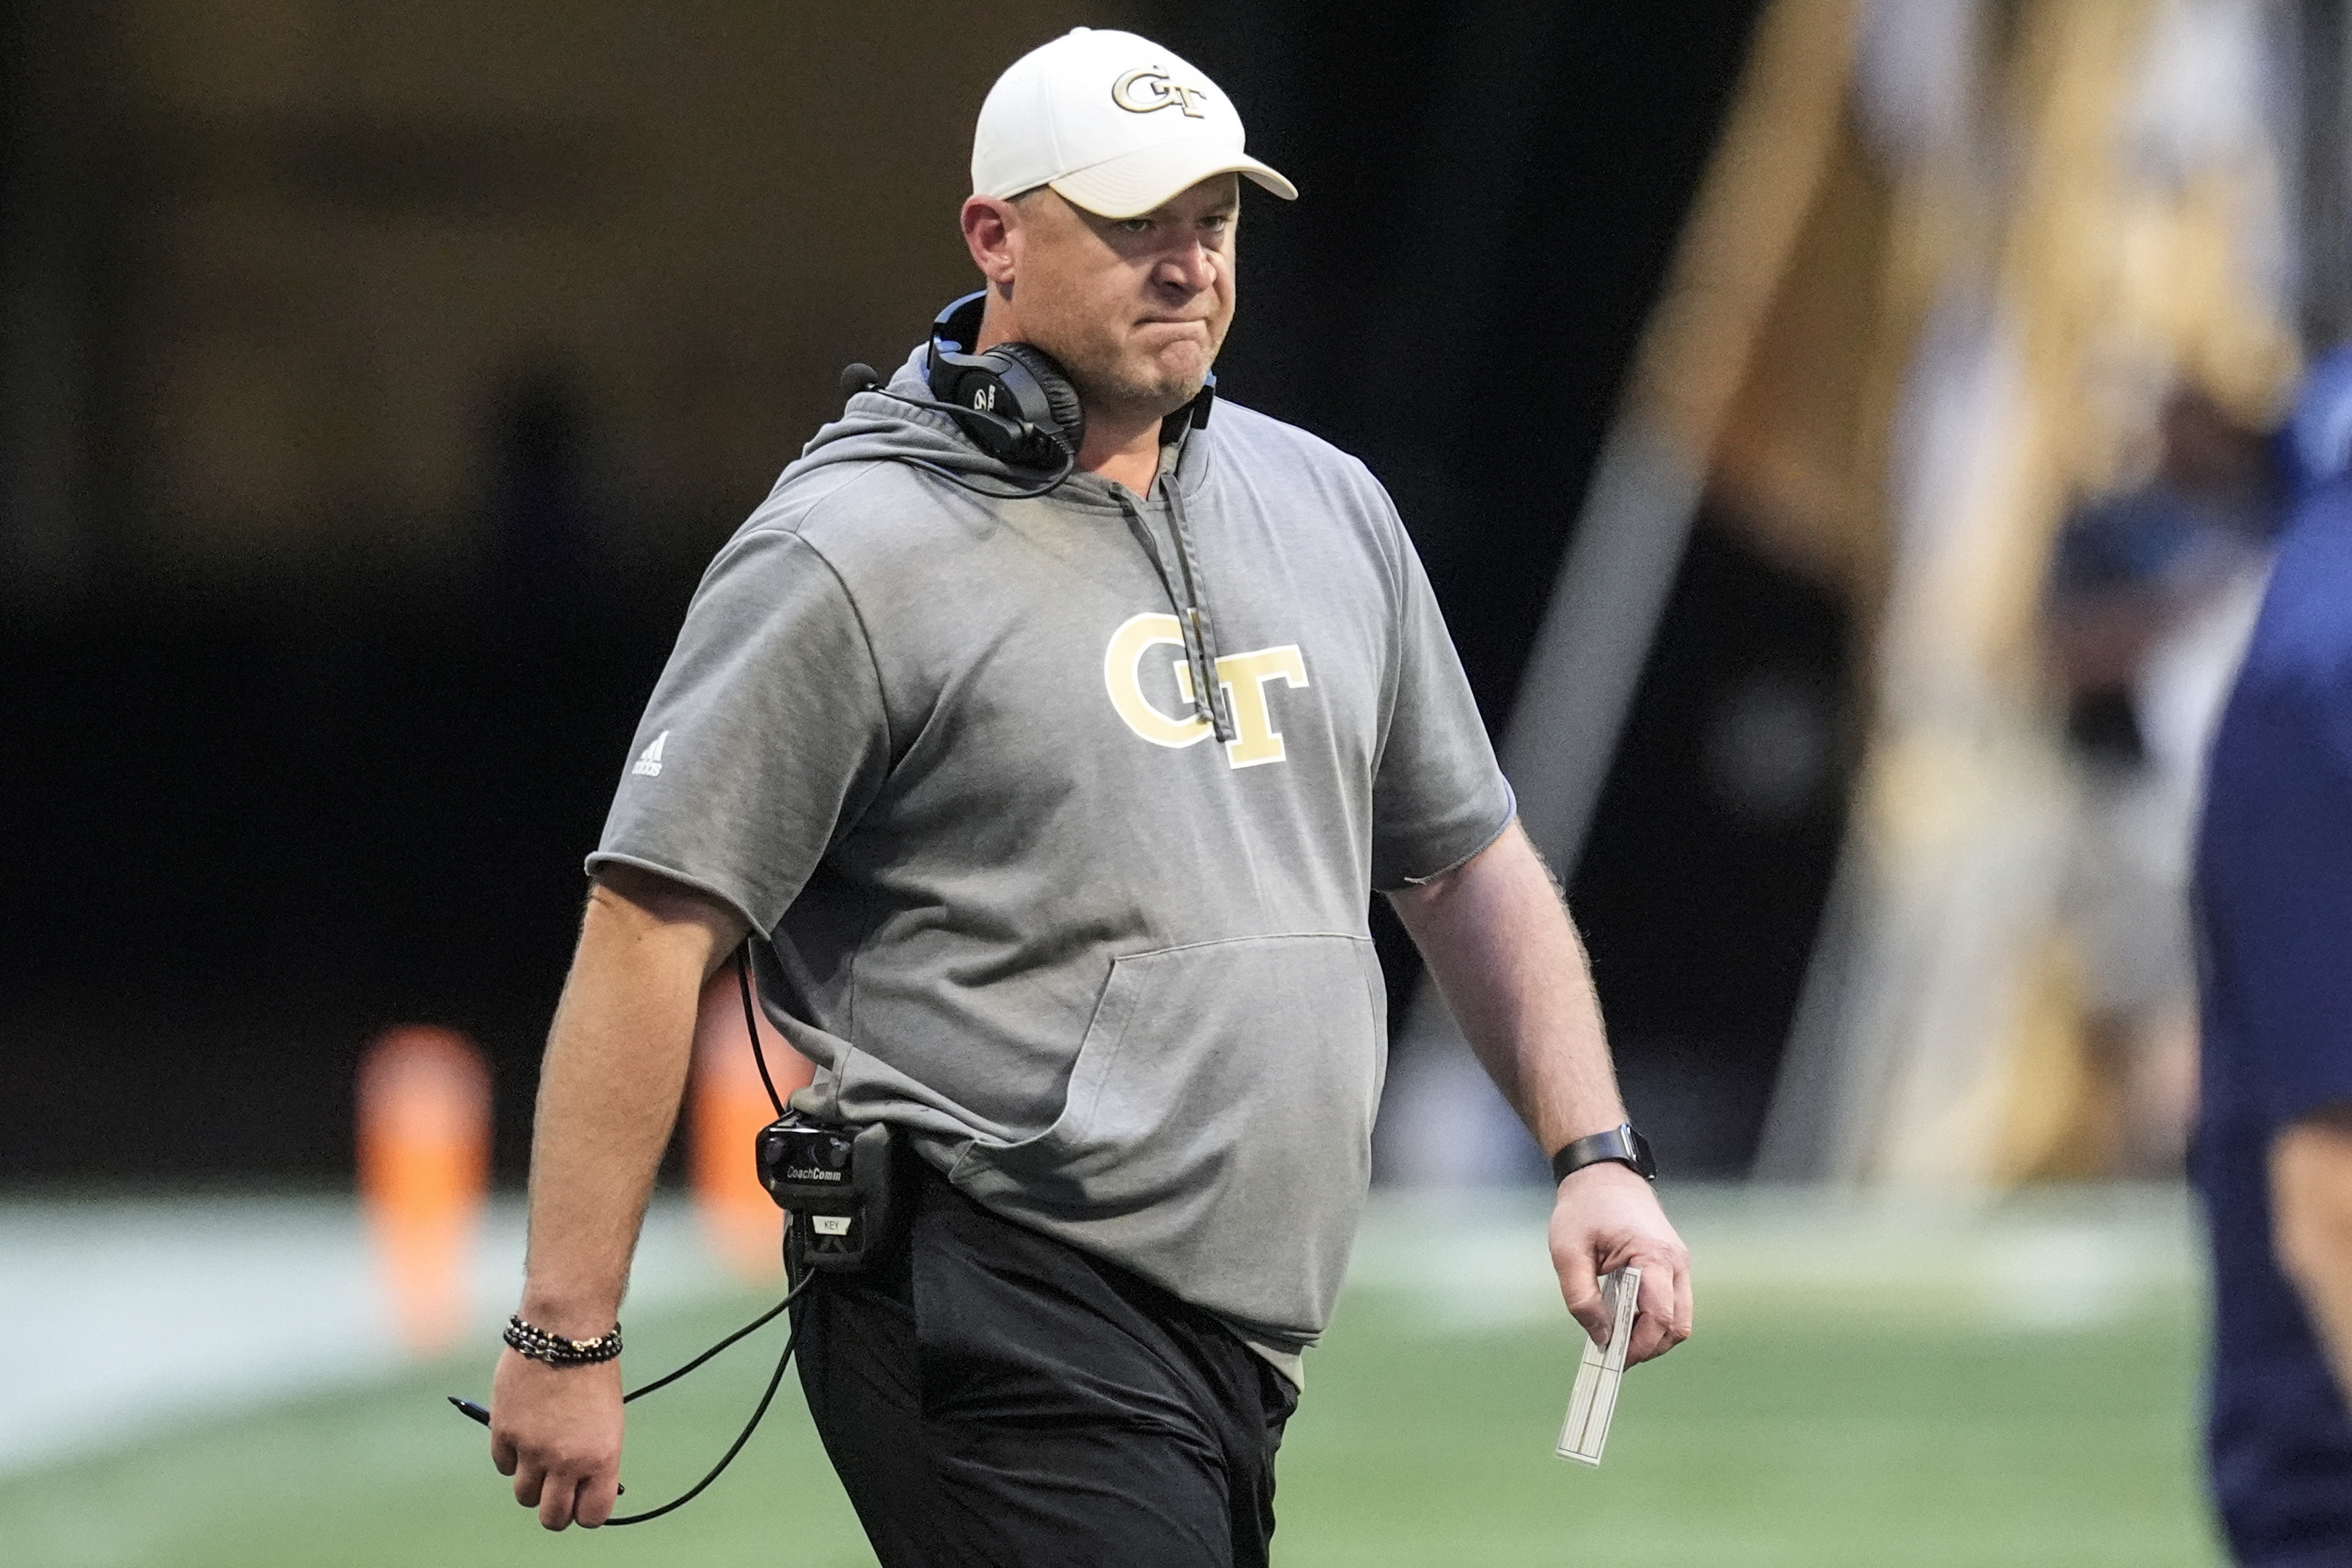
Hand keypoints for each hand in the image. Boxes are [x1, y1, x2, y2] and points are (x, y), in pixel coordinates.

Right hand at [488, 1346, 624, 1529]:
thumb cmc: (593, 1372)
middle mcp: (566, 1461)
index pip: (592, 1515)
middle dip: (556, 1510)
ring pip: (524, 1495)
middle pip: (552, 1517)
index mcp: (601, 1458)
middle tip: (557, 1493)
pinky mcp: (503, 1433)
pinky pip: (504, 1465)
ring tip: (540, 1455)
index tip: (583, 1500)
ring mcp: (532, 1449)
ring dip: (532, 1482)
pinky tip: (524, 1431)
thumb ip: (593, 1458)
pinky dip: (512, 1456)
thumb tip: (580, 1487)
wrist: (566, 1332)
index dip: (586, 1511)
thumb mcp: (608, 1420)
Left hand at [1548, 1161, 1691, 1365]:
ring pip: (1679, 1319)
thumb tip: (1600, 1336)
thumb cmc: (1583, 1209)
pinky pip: (1672, 1304)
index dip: (1639, 1345)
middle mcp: (1675, 1262)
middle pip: (1677, 1326)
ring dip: (1652, 1335)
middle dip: (1648, 1346)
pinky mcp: (1673, 1265)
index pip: (1660, 1317)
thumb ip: (1581, 1299)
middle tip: (1614, 1352)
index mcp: (1653, 1256)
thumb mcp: (1567, 1253)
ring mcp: (1678, 1264)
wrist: (1602, 1176)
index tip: (1612, 1356)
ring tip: (1617, 1334)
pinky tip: (1624, 1316)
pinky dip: (1653, 1319)